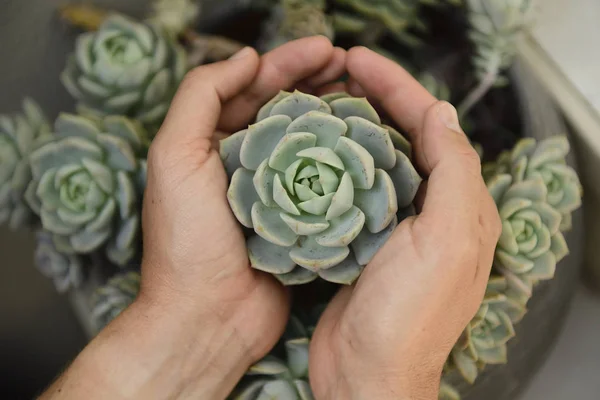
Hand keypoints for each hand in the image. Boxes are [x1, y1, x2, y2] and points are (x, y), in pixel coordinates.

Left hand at [39, 37, 346, 399]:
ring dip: (335, 117)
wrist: (207, 318)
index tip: (328, 48)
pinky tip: (368, 148)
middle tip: (354, 66)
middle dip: (319, 82)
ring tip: (367, 97)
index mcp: (214, 143)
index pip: (255, 88)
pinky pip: (323, 182)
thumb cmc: (186, 241)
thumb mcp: (174, 157)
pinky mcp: (298, 221)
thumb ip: (200, 97)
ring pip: (309, 143)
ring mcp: (274, 193)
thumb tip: (244, 57)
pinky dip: (343, 162)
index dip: (289, 62)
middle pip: (287, 110)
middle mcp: (245, 164)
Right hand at [309, 47, 501, 399]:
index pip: (434, 127)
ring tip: (323, 99)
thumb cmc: (408, 316)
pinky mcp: (365, 242)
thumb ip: (452, 173)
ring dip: (354, 127)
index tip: (359, 59)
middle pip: (407, 137)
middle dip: (376, 99)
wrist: (367, 375)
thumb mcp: (445, 239)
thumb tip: (443, 113)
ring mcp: (397, 228)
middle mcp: (433, 212)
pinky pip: (354, 190)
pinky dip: (337, 164)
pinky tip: (315, 150)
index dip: (399, 87)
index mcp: (461, 206)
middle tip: (338, 71)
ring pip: (378, 160)